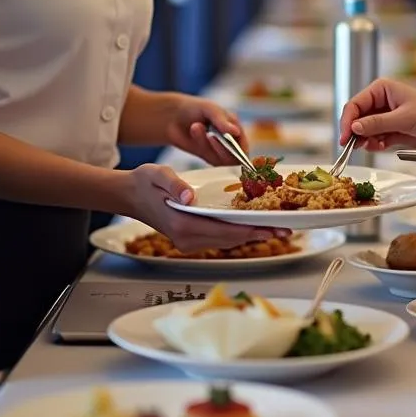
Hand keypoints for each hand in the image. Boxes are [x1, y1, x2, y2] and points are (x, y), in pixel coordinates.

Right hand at [127, 164, 288, 251]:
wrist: (130, 195)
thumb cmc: (145, 182)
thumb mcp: (157, 175)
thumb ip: (174, 184)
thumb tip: (189, 195)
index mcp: (183, 223)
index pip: (224, 229)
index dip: (251, 229)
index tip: (272, 228)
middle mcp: (187, 238)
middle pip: (231, 238)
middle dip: (259, 234)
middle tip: (285, 230)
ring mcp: (189, 241)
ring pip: (227, 241)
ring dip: (251, 235)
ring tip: (276, 229)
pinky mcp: (190, 239)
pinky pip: (220, 238)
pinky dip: (238, 233)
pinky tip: (253, 226)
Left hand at [164, 95, 248, 166]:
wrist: (172, 115)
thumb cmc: (195, 107)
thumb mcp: (209, 109)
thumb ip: (222, 121)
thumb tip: (236, 132)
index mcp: (234, 127)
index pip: (243, 145)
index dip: (241, 151)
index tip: (234, 151)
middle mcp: (229, 140)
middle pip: (233, 157)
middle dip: (223, 148)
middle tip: (210, 135)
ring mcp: (216, 149)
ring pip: (221, 159)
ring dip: (210, 146)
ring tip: (196, 126)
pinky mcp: (205, 155)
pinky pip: (209, 158)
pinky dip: (203, 146)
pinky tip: (194, 131)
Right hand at [341, 78, 415, 149]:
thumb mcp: (404, 118)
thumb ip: (377, 123)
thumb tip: (355, 127)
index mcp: (382, 89)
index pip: (355, 104)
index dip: (347, 121)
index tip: (345, 137)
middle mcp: (382, 102)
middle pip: (357, 118)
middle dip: (354, 132)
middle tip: (350, 146)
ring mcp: (387, 117)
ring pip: (365, 130)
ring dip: (364, 140)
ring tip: (371, 146)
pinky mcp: (393, 130)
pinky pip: (375, 138)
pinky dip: (374, 144)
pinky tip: (379, 146)